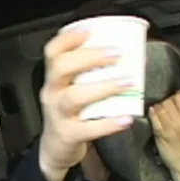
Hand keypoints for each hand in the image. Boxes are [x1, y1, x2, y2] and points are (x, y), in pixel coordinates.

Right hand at [38, 29, 134, 180]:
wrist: (54, 149)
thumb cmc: (69, 113)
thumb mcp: (68, 90)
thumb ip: (86, 74)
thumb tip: (124, 54)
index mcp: (53, 78)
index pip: (52, 52)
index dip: (68, 39)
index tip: (89, 31)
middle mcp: (52, 93)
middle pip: (61, 68)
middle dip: (89, 58)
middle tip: (116, 54)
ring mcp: (58, 114)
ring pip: (74, 97)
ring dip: (103, 87)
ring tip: (127, 82)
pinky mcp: (68, 135)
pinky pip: (88, 129)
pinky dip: (108, 123)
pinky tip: (126, 118)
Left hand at [149, 91, 179, 180]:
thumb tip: (175, 94)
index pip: (179, 98)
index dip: (172, 97)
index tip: (169, 100)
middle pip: (168, 102)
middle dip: (162, 102)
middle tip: (161, 107)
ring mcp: (170, 128)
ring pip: (160, 108)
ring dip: (156, 107)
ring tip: (155, 110)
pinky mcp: (160, 134)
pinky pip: (154, 118)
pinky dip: (151, 113)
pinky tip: (151, 113)